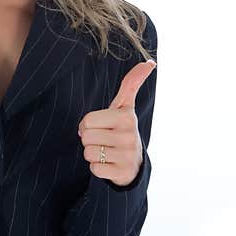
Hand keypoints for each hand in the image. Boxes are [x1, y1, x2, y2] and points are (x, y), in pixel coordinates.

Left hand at [77, 59, 156, 186]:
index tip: (102, 126)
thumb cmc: (122, 129)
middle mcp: (130, 136)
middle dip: (90, 139)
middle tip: (104, 140)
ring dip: (93, 154)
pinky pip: (94, 169)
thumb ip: (131, 84)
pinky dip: (97, 168)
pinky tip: (110, 164)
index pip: (87, 120)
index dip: (89, 124)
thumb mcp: (125, 106)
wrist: (134, 163)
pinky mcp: (122, 173)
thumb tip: (150, 62)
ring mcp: (127, 156)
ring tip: (107, 151)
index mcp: (127, 117)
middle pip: (85, 136)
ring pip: (88, 153)